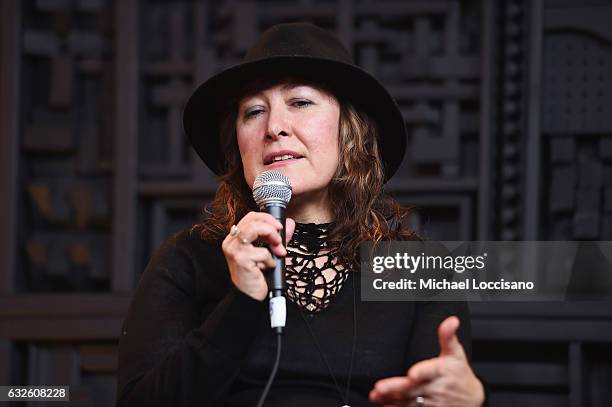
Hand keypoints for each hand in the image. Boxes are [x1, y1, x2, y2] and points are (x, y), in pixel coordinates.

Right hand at [221, 212, 294, 300]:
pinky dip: (270, 259)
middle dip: (271, 227)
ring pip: (254, 229)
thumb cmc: (256, 277)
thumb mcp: (269, 253)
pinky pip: (261, 252)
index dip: (267, 218)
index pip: (250, 217)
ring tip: (278, 249)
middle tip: (279, 239)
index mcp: (236, 239)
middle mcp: (232, 242)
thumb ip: (278, 238)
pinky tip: (269, 266)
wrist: (250, 297)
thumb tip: (289, 224)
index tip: (279, 227)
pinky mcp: (240, 260)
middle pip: (252, 220)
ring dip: (271, 237)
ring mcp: (234, 250)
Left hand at [369, 316, 483, 406]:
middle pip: (413, 388)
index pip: (430, 371)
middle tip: (379, 388)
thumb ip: (447, 337)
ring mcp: (433, 403)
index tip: (412, 374)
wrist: (474, 399)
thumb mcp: (456, 353)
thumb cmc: (460, 373)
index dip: (421, 372)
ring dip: (391, 399)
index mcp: (442, 370)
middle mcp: (436, 388)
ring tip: (376, 396)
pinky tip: (386, 405)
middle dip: (395, 388)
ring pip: (409, 402)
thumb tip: (451, 320)